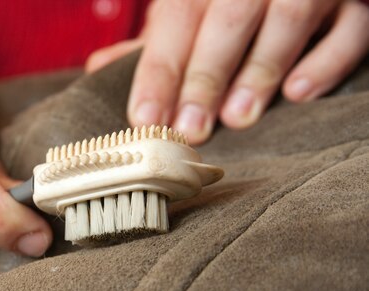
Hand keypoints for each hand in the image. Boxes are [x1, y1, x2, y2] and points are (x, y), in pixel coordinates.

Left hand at [87, 0, 368, 143]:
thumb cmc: (225, 1)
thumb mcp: (188, 11)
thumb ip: (155, 42)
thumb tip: (98, 68)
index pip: (176, 20)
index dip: (158, 72)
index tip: (144, 119)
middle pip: (228, 20)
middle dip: (206, 77)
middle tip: (190, 128)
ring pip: (289, 18)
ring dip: (261, 70)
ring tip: (238, 117)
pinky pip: (351, 27)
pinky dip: (327, 60)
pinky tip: (299, 93)